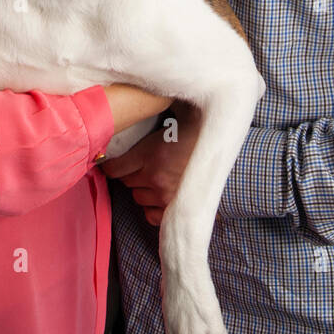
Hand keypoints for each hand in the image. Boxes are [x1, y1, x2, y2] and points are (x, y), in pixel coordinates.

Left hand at [100, 99, 199, 224]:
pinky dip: (153, 207)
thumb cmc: (195, 127)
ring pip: (138, 198)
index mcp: (150, 154)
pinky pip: (152, 215)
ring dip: (142, 189)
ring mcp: (166, 195)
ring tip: (153, 177)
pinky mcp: (177, 208)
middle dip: (130, 174)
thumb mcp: (167, 121)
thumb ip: (144, 126)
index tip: (109, 162)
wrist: (223, 141)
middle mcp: (156, 177)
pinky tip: (159, 195)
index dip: (110, 166)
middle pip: (127, 183)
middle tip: (139, 165)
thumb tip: (125, 118)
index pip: (115, 169)